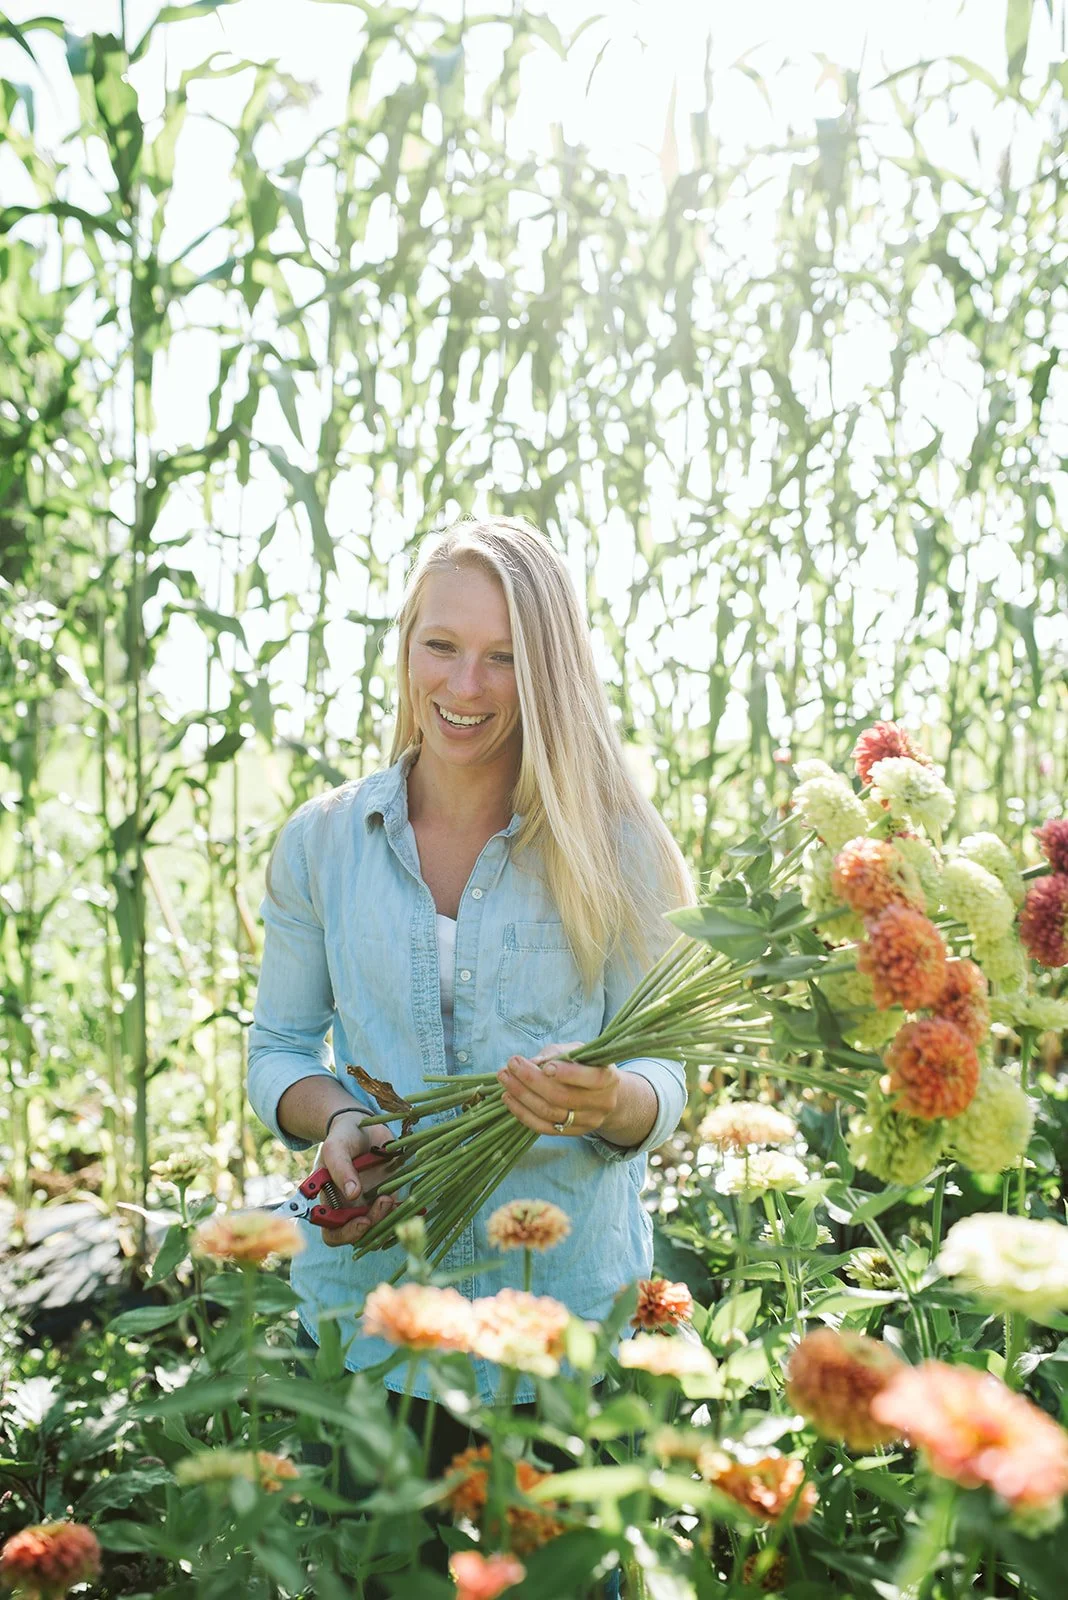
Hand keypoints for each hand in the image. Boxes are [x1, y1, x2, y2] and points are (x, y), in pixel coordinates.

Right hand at [319, 1114, 398, 1247]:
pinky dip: (406, 1214)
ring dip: (389, 1219)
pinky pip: (398, 1214)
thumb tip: (353, 1194)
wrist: (363, 1126)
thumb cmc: (343, 1138)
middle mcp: (351, 1210)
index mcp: (331, 1204)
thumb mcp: (336, 1148)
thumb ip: (340, 1169)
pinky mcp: (390, 1197)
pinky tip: (416, 1208)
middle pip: (362, 1235)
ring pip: (382, 1228)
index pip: (333, 1234)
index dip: (346, 1234)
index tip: (362, 1221)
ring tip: (392, 1197)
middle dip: (374, 1224)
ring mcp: (372, 1206)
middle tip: (384, 1201)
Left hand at [497, 1042, 619, 1137]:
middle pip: (562, 1097)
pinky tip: (509, 1098)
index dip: (567, 1074)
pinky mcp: (572, 1133)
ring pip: (550, 1113)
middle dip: (532, 1080)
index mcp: (608, 1079)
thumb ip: (558, 1053)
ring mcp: (587, 1122)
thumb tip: (533, 1062)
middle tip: (511, 1065)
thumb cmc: (587, 1066)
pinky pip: (544, 1128)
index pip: (591, 1078)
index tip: (545, 1066)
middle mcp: (601, 1103)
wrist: (606, 1096)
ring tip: (505, 1079)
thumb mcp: (579, 1051)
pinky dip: (523, 1114)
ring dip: (522, 1096)